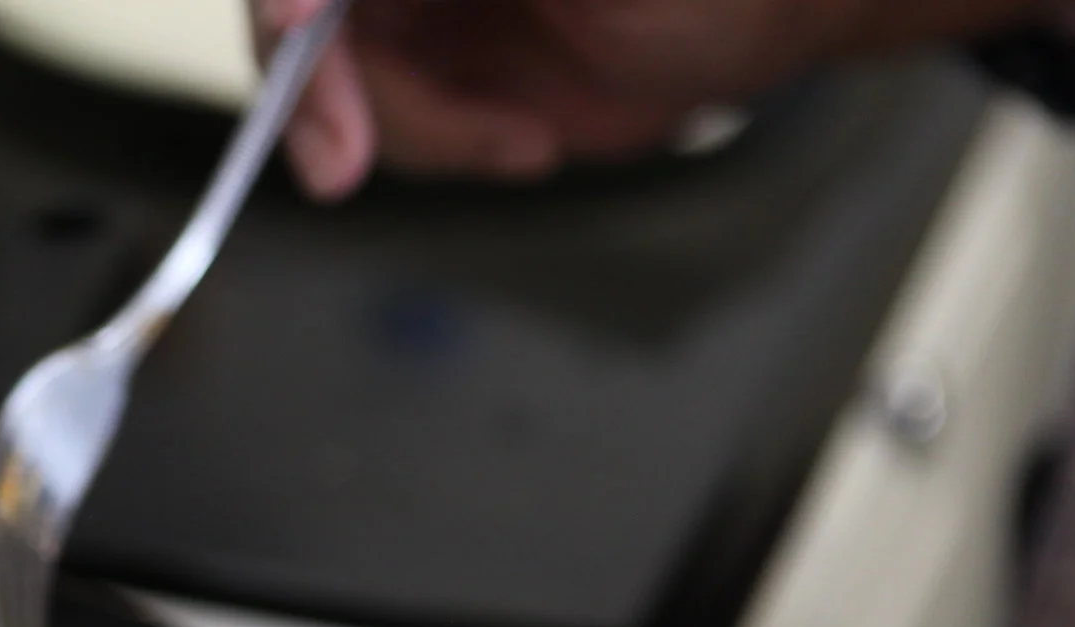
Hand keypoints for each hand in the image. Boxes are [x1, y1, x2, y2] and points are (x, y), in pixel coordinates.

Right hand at [262, 0, 1062, 199]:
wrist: (780, 23)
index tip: (298, 27)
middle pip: (294, 9)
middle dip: (314, 86)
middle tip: (343, 163)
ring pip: (323, 73)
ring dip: (405, 130)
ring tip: (514, 141)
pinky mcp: (428, 56)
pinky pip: (377, 120)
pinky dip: (438, 148)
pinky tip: (518, 141)